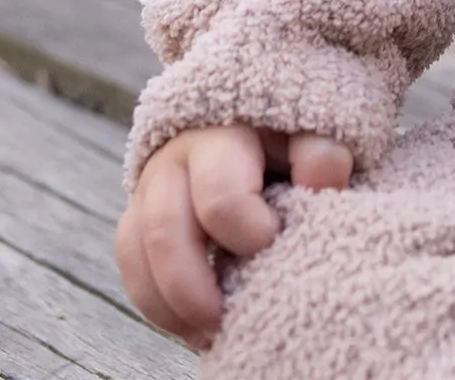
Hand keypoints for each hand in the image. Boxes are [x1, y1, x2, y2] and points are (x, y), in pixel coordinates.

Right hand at [116, 124, 351, 346]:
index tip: (272, 246)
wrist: (258, 121)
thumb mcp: (311, 131)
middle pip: (164, 230)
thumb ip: (320, 152)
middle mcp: (177, 159)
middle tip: (226, 320)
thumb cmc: (288, 133)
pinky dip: (156, 304)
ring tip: (209, 333)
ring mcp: (151, 188)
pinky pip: (131, 265)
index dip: (246, 232)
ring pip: (135, 250)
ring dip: (168, 304)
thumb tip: (323, 183)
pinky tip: (191, 328)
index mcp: (223, 133)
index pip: (220, 197)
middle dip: (192, 287)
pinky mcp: (140, 215)